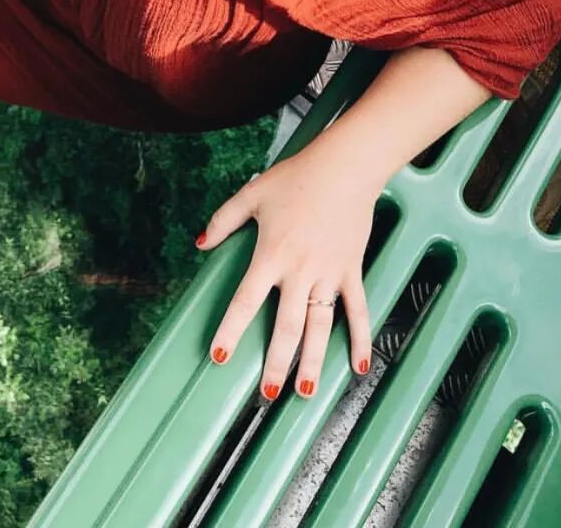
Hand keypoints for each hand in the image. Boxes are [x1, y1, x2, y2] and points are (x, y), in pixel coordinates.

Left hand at [195, 147, 377, 398]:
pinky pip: (357, 310)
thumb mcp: (251, 195)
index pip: (246, 300)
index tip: (219, 356)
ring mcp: (329, 273)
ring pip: (320, 326)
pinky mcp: (351, 270)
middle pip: (286, 325)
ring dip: (314, 361)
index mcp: (271, 254)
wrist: (344, 167)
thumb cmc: (295, 178)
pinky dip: (360, 338)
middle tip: (266, 393)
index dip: (231, 329)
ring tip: (305, 391)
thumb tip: (200, 243)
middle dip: (275, 362)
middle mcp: (300, 270)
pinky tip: (359, 366)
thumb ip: (223, 221)